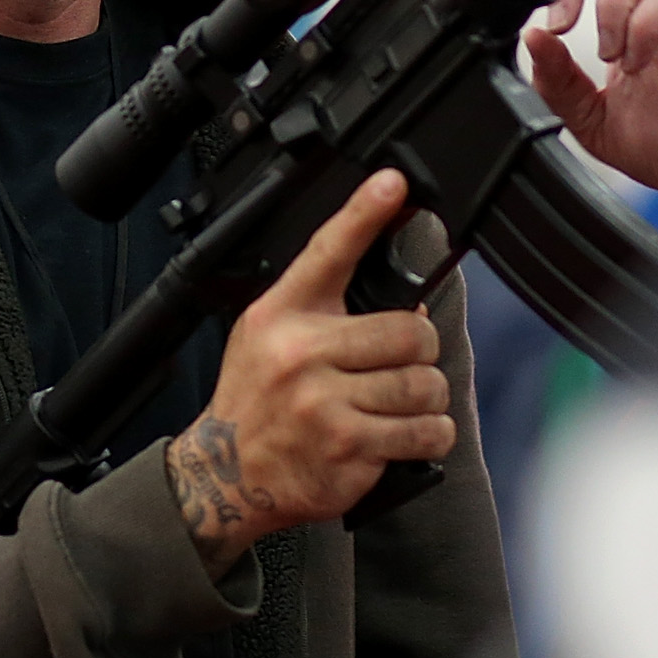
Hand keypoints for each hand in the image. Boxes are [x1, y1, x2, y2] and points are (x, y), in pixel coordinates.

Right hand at [166, 170, 454, 574]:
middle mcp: (302, 355)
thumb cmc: (257, 399)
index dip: (365, 212)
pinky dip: (429, 433)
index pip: (328, 251)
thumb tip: (406, 297)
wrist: (228, 474)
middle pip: (409, 332)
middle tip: (403, 360)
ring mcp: (326, 405)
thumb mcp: (267, 334)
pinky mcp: (350, 450)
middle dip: (420, 348)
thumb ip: (321, 307)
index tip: (394, 184)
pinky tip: (406, 433)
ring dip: (426, 397)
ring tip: (400, 402)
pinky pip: (424, 432)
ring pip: (424, 384)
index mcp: (282, 315)